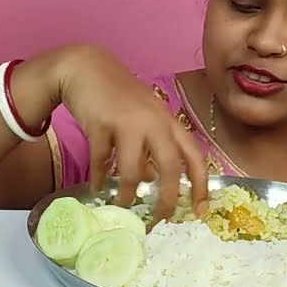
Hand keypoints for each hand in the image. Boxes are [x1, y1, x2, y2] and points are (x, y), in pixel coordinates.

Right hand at [54, 45, 208, 220]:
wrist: (85, 68)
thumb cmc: (118, 97)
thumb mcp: (143, 120)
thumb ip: (152, 148)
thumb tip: (152, 180)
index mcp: (168, 122)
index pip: (194, 156)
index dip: (201, 185)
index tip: (200, 210)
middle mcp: (154, 122)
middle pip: (170, 166)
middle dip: (167, 198)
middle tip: (160, 219)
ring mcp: (128, 123)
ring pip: (133, 169)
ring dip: (127, 192)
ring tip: (121, 205)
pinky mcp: (101, 125)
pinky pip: (101, 161)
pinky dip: (99, 178)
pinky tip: (96, 187)